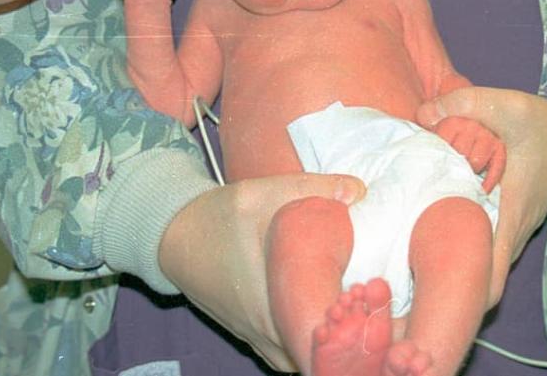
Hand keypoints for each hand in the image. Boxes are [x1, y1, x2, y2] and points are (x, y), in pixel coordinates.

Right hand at [159, 173, 366, 371]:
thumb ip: (312, 188)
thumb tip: (358, 189)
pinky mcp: (253, 337)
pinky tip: (329, 323)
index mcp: (272, 305)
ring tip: (356, 318)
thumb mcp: (263, 193)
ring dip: (329, 346)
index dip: (352, 332)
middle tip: (372, 313)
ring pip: (304, 360)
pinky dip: (310, 346)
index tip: (372, 308)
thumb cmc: (217, 217)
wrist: (173, 236)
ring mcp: (259, 339)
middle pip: (319, 358)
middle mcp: (266, 333)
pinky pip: (289, 355)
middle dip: (348, 342)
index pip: (322, 341)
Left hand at [417, 87, 546, 306]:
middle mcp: (511, 232)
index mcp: (511, 215)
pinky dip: (463, 237)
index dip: (463, 287)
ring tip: (416, 241)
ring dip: (454, 256)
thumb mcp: (508, 106)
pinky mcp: (507, 222)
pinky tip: (437, 218)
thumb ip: (464, 104)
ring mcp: (511, 231)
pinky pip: (483, 242)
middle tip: (409, 258)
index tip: (430, 278)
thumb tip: (421, 116)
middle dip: (448, 276)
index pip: (491, 277)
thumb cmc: (546, 127)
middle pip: (479, 278)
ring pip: (480, 261)